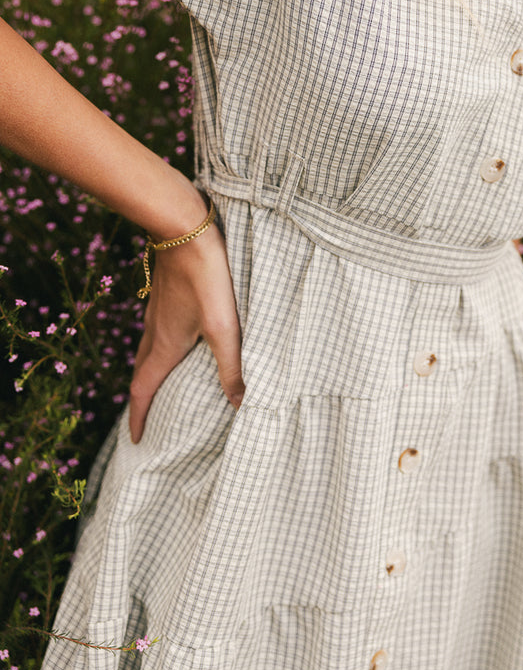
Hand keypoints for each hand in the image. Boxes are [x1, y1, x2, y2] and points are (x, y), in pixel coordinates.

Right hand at [128, 222, 244, 442]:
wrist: (183, 229)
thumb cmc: (205, 278)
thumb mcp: (224, 325)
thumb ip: (231, 365)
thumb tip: (239, 403)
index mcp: (165, 345)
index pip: (143, 390)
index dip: (138, 417)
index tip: (135, 440)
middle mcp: (154, 332)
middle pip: (141, 374)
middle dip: (140, 400)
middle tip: (144, 420)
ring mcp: (157, 311)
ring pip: (146, 351)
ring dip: (148, 374)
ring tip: (159, 386)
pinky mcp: (164, 295)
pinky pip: (154, 333)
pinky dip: (157, 350)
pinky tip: (174, 340)